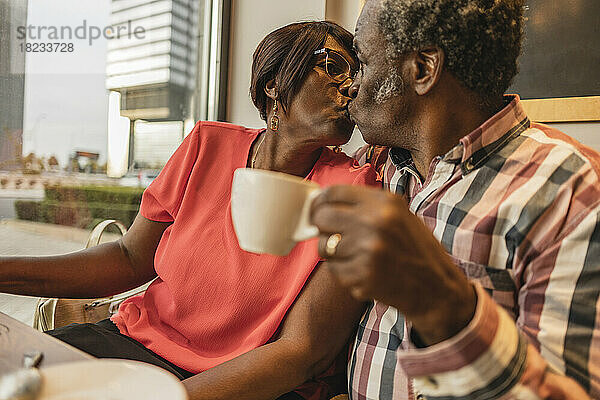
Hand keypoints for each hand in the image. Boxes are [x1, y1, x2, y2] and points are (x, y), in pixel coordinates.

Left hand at [310, 185, 476, 344]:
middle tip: (330, 233)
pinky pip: (334, 269)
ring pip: (324, 245)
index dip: (320, 201)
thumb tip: (324, 203)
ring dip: (333, 251)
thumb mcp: (400, 215)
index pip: (334, 193)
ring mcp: (368, 250)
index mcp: (385, 203)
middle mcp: (375, 222)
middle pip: (322, 217)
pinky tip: (363, 271)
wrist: (437, 288)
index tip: (317, 208)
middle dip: (321, 225)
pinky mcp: (362, 275)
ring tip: (354, 255)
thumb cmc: (416, 249)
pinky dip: (344, 271)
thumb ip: (366, 206)